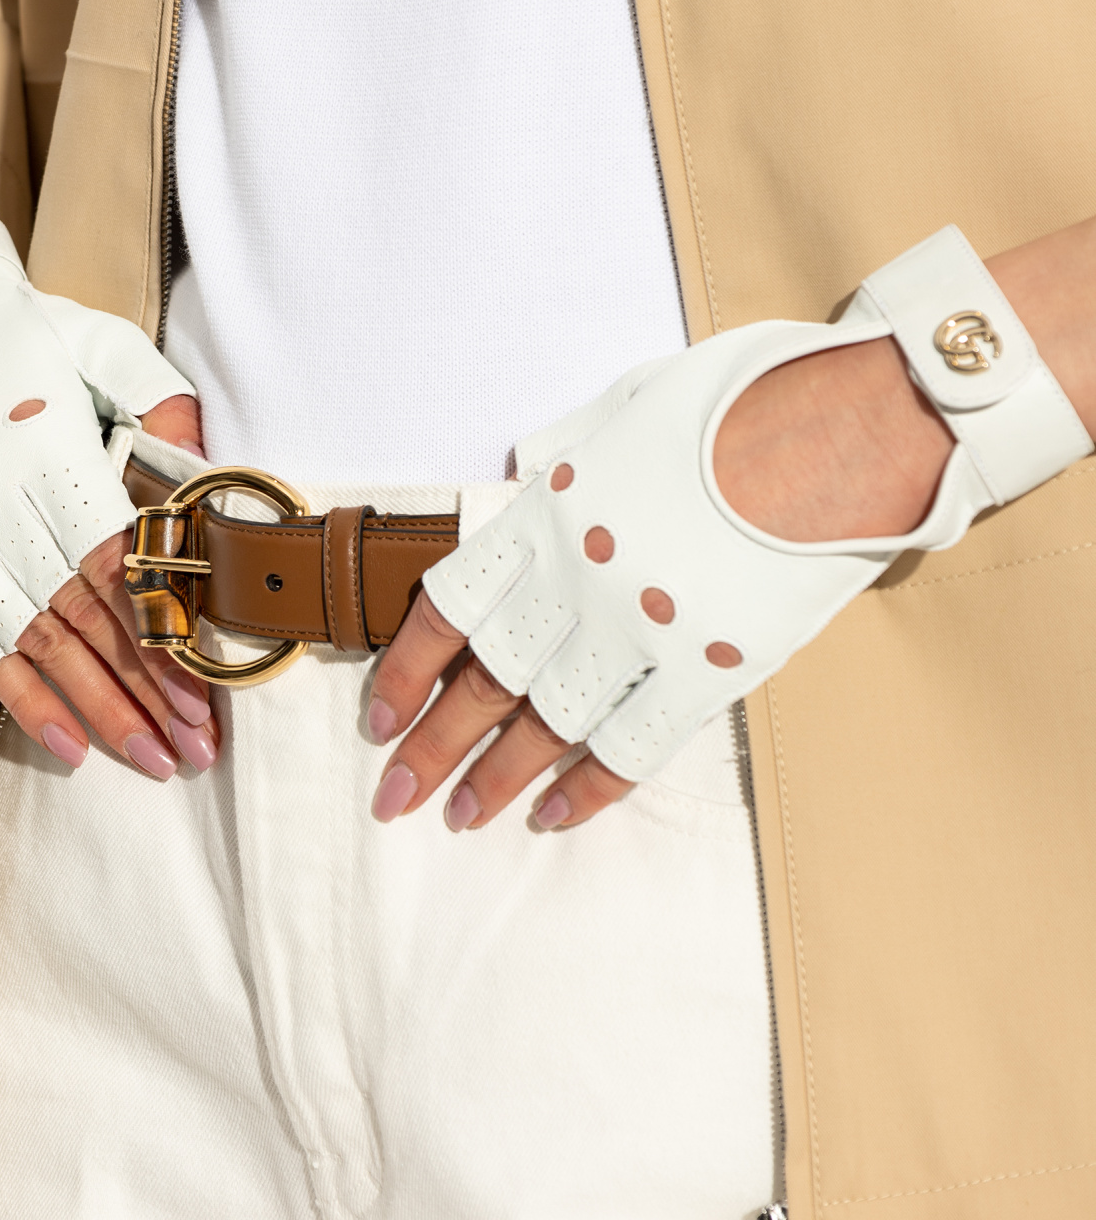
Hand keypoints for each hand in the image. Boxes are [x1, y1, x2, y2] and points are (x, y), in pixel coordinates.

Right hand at [0, 186, 217, 780]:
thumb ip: (163, 405)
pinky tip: (70, 746)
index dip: (164, 638)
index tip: (208, 691)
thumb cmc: (17, 342)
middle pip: (86, 623)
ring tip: (154, 760)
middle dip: (146, 694)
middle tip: (198, 749)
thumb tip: (213, 464)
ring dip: (99, 711)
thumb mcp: (103, 349)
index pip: (119, 569)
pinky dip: (23, 702)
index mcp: (49, 460)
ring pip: (38, 647)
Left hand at [367, 215, 1095, 837]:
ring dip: (494, 777)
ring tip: (463, 814)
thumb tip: (531, 476)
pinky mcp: (710, 668)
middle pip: (483, 681)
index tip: (379, 717)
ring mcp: (642, 630)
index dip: (406, 671)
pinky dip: (586, 789)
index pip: (447, 608)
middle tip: (395, 795)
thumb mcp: (621, 409)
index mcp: (548, 514)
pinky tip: (551, 815)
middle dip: (431, 746)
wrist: (839, 426)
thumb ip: (564, 457)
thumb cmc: (733, 405)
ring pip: (544, 724)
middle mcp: (577, 579)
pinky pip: (631, 746)